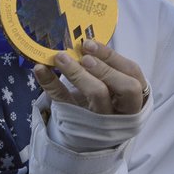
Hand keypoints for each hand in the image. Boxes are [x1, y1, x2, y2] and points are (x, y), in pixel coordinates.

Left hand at [33, 39, 148, 115]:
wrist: (89, 133)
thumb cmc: (105, 101)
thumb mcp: (110, 86)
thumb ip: (104, 66)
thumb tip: (84, 40)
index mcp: (133, 96)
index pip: (133, 74)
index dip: (113, 57)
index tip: (90, 44)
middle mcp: (122, 109)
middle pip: (126, 87)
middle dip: (106, 67)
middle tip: (84, 57)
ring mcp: (102, 118)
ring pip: (98, 95)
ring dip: (80, 73)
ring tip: (62, 58)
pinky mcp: (78, 122)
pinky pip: (66, 103)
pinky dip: (51, 84)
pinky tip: (40, 69)